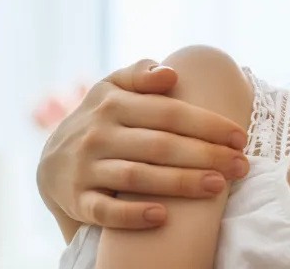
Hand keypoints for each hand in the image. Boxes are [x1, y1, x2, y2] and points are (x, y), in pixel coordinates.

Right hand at [37, 59, 249, 231]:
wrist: (48, 163)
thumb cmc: (98, 120)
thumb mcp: (110, 88)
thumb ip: (139, 74)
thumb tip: (170, 73)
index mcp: (112, 103)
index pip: (169, 112)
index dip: (207, 124)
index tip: (240, 137)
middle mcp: (97, 134)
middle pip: (160, 145)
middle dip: (205, 155)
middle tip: (241, 166)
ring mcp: (85, 168)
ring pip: (137, 177)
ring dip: (180, 183)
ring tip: (217, 187)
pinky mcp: (76, 200)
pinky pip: (105, 211)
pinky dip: (132, 215)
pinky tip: (163, 216)